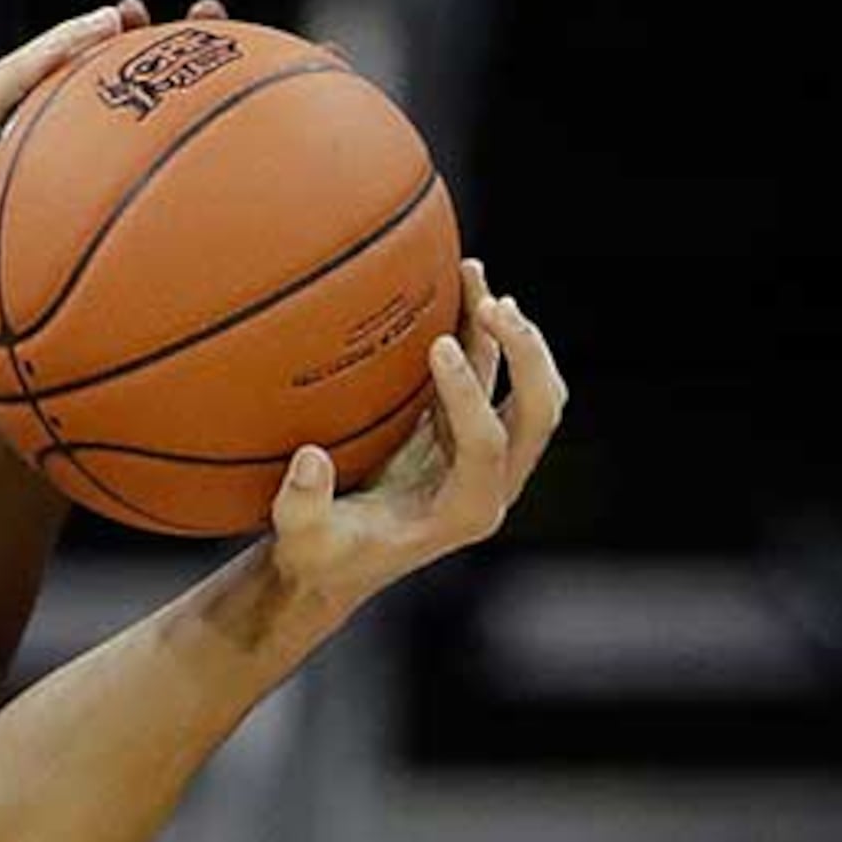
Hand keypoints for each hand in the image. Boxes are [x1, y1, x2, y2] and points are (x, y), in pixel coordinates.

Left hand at [0, 0, 139, 379]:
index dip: (37, 62)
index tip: (90, 36)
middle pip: (10, 77)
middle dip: (63, 43)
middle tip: (124, 19)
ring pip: (20, 93)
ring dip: (67, 63)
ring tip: (126, 40)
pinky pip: (27, 123)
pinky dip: (64, 102)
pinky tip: (109, 102)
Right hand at [269, 263, 566, 605]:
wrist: (334, 562)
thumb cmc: (320, 555)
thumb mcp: (302, 538)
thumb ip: (303, 506)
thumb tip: (310, 459)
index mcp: (466, 513)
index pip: (487, 445)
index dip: (469, 393)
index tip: (439, 345)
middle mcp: (492, 483)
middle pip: (540, 411)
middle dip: (526, 354)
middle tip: (490, 306)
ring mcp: (488, 455)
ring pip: (530, 388)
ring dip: (514, 334)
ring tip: (477, 279)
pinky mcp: (469, 432)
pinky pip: (496, 374)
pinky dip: (486, 332)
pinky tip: (462, 284)